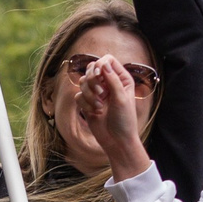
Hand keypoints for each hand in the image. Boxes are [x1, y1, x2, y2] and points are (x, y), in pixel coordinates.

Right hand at [80, 55, 151, 180]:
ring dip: (89, 94)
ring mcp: (97, 93)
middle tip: (101, 93)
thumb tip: (103, 63)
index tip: (100, 77)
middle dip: (92, 80)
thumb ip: (112, 79)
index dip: (100, 66)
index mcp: (121, 79)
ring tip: (99, 106)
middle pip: (92, 68)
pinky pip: (78, 96)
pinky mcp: (88, 103)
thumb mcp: (121, 98)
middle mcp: (108, 83)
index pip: (107, 60)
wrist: (117, 141)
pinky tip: (94, 112)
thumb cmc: (124, 120)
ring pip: (83, 82)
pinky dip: (85, 104)